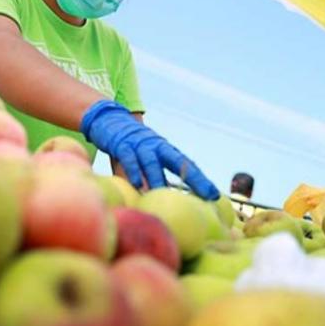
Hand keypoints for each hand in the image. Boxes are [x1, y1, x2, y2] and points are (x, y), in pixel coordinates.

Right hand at [80, 100, 219, 198]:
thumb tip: (163, 205)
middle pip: (179, 162)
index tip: (215, 195)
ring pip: (152, 162)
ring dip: (159, 179)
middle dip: (194, 178)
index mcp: (165, 150)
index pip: (187, 165)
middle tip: (206, 195)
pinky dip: (134, 170)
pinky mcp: (121, 144)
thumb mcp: (146, 160)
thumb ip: (154, 178)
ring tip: (167, 195)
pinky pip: (129, 159)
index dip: (201, 180)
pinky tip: (137, 184)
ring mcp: (139, 144)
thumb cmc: (131, 148)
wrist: (109, 120)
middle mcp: (156, 146)